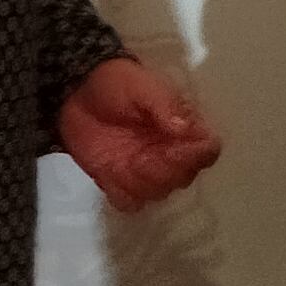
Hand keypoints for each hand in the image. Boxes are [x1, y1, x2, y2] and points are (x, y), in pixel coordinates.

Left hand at [56, 56, 223, 211]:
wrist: (78, 90)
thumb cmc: (117, 83)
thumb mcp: (141, 86)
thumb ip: (164, 106)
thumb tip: (185, 129)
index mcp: (183, 129)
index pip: (207, 151)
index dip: (196, 156)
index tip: (174, 147)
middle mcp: (170, 153)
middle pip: (184, 177)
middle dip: (165, 170)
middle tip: (141, 155)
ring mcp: (145, 170)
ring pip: (159, 193)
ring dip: (143, 183)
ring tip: (123, 163)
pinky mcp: (119, 182)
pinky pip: (130, 203)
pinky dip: (123, 195)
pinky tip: (110, 176)